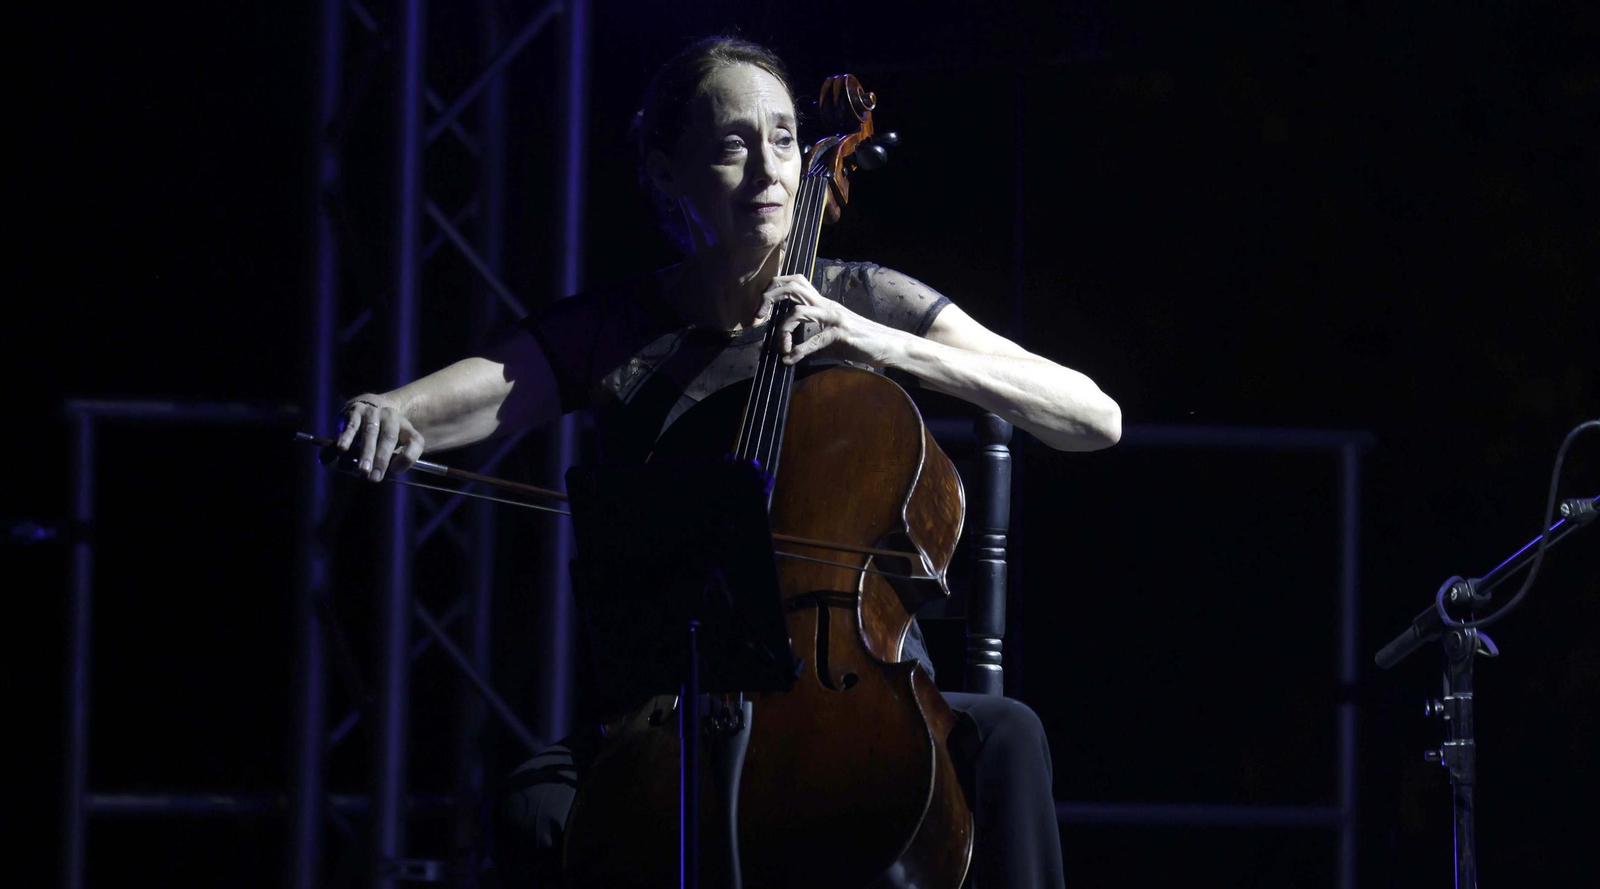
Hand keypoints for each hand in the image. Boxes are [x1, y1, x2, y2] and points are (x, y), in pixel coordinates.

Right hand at [334, 396, 424, 481]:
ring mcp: (374, 412)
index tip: (395, 470)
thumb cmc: (384, 433)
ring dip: (366, 452)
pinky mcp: (356, 410)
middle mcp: (391, 416)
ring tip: (362, 470)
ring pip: (371, 432)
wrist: (369, 407)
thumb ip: (400, 457)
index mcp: (406, 427)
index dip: (409, 456)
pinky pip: (352, 425)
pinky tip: (342, 448)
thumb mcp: (398, 443)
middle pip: (389, 437)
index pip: (415, 440)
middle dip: (381, 459)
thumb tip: (393, 469)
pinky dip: (347, 437)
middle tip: (374, 477)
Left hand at [760, 274, 908, 366]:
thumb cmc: (860, 341)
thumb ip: (810, 341)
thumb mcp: (830, 338)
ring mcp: (834, 317)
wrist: (889, 344)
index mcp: (822, 303)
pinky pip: (814, 340)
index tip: (760, 310)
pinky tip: (791, 360)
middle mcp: (826, 305)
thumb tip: (787, 355)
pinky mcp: (841, 334)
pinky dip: (799, 351)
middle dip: (768, 297)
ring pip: (798, 311)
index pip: (794, 282)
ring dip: (783, 330)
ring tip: (781, 347)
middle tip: (757, 317)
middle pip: (792, 286)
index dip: (772, 290)